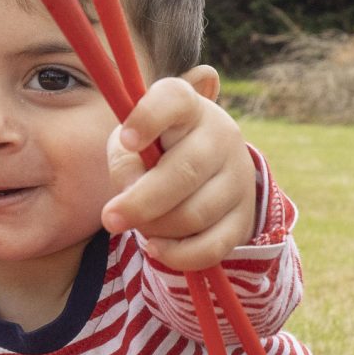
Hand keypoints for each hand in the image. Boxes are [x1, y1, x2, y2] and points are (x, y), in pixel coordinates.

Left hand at [101, 70, 255, 271]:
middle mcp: (221, 137)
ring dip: (156, 228)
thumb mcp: (132, 146)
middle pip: (185, 171)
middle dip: (142, 201)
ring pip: (194, 214)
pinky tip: (157, 248)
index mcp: (189, 108)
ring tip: (139, 225)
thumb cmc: (155, 151)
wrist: (204, 172)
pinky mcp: (243, 218)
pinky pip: (211, 247)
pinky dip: (177, 255)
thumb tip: (131, 194)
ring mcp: (238, 179)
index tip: (128, 140)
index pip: (175, 100)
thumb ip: (126, 162)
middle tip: (109, 218)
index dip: (149, 118)